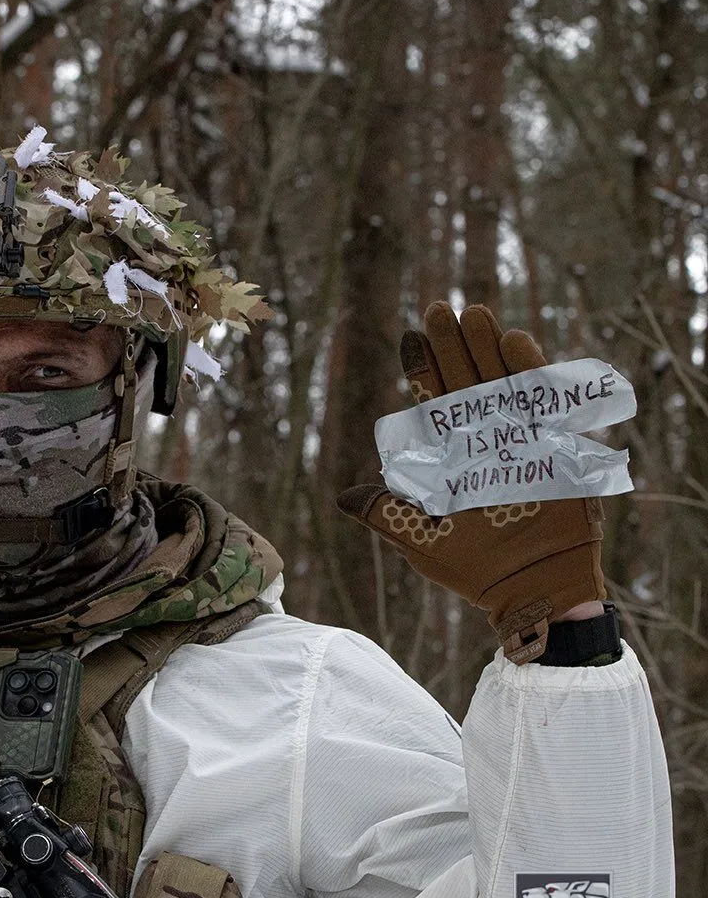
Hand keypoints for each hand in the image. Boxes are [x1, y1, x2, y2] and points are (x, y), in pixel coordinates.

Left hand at [337, 301, 605, 662]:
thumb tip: (343, 496)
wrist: (530, 588)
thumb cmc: (474, 568)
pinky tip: (514, 341)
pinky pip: (540, 402)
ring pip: (501, 382)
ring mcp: (519, 439)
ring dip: (487, 348)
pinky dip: (529, 372)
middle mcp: (484, 440)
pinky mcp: (553, 446)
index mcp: (451, 454)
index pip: (434, 401)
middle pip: (466, 381)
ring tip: (474, 312)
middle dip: (454, 346)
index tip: (412, 335)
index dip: (424, 367)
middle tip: (440, 309)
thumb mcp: (421, 541)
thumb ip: (386, 513)